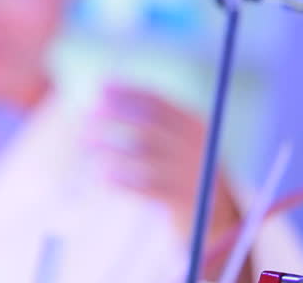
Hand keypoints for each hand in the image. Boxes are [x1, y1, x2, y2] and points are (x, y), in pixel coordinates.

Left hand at [85, 82, 241, 243]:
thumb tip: (106, 91)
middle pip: (147, 126)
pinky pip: (147, 187)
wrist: (217, 215)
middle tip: (85, 116)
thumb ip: (150, 119)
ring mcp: (193, 173)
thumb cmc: (182, 169)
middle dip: (115, 117)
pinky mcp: (185, 200)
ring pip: (143, 155)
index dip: (128, 93)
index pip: (158, 102)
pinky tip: (102, 176)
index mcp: (195, 124)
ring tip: (85, 143)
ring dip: (110, 148)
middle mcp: (197, 145)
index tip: (100, 87)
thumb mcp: (176, 140)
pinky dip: (122, 180)